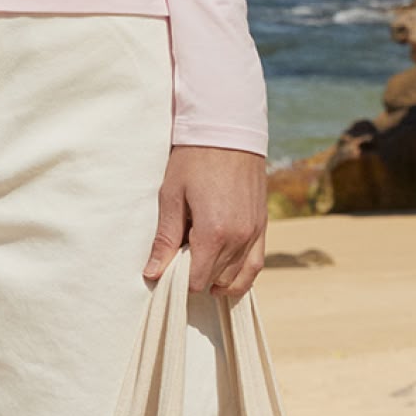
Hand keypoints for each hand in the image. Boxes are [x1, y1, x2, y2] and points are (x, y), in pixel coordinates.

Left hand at [147, 145, 267, 299]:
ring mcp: (256, 234)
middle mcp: (240, 239)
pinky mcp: (263, 226)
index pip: (197, 280)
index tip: (165, 272)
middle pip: (217, 280)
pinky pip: (256, 263)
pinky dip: (242, 274)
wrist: (227, 133)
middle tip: (176, 264)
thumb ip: (165, 239)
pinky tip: (224, 272)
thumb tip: (153, 273)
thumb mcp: (170, 198)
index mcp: (214, 234)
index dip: (178, 281)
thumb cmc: (192, 161)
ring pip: (239, 277)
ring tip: (197, 271)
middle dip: (196, 279)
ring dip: (218, 280)